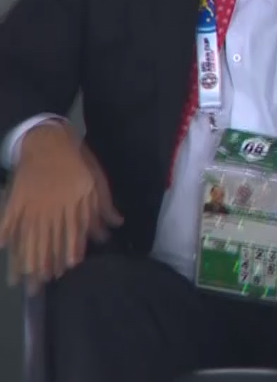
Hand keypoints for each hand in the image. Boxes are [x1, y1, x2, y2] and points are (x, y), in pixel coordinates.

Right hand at [0, 122, 120, 292]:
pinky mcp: (16, 200)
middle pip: (46, 241)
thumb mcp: (96, 181)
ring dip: (23, 259)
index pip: (70, 233)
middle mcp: (51, 209)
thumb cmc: (76, 162)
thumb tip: (113, 227)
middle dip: (42, 266)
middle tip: (37, 289)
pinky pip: (8, 220)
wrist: (48, 139)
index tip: (63, 270)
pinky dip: (3, 233)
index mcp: (72, 204)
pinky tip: (0, 247)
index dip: (67, 251)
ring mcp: (31, 205)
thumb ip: (103, 207)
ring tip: (19, 280)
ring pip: (27, 237)